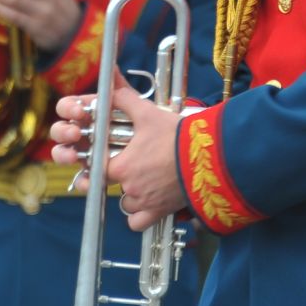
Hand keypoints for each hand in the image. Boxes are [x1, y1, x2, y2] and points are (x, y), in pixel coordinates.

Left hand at [50, 70, 187, 230]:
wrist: (209, 156)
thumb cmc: (177, 136)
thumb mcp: (148, 113)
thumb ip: (125, 99)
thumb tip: (111, 83)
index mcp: (120, 166)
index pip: (96, 170)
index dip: (101, 163)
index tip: (109, 158)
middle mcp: (129, 188)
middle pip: (113, 187)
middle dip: (120, 178)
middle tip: (134, 166)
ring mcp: (145, 203)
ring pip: (127, 205)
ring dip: (132, 196)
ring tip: (146, 181)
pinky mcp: (160, 212)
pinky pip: (139, 222)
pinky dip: (141, 216)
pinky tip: (150, 202)